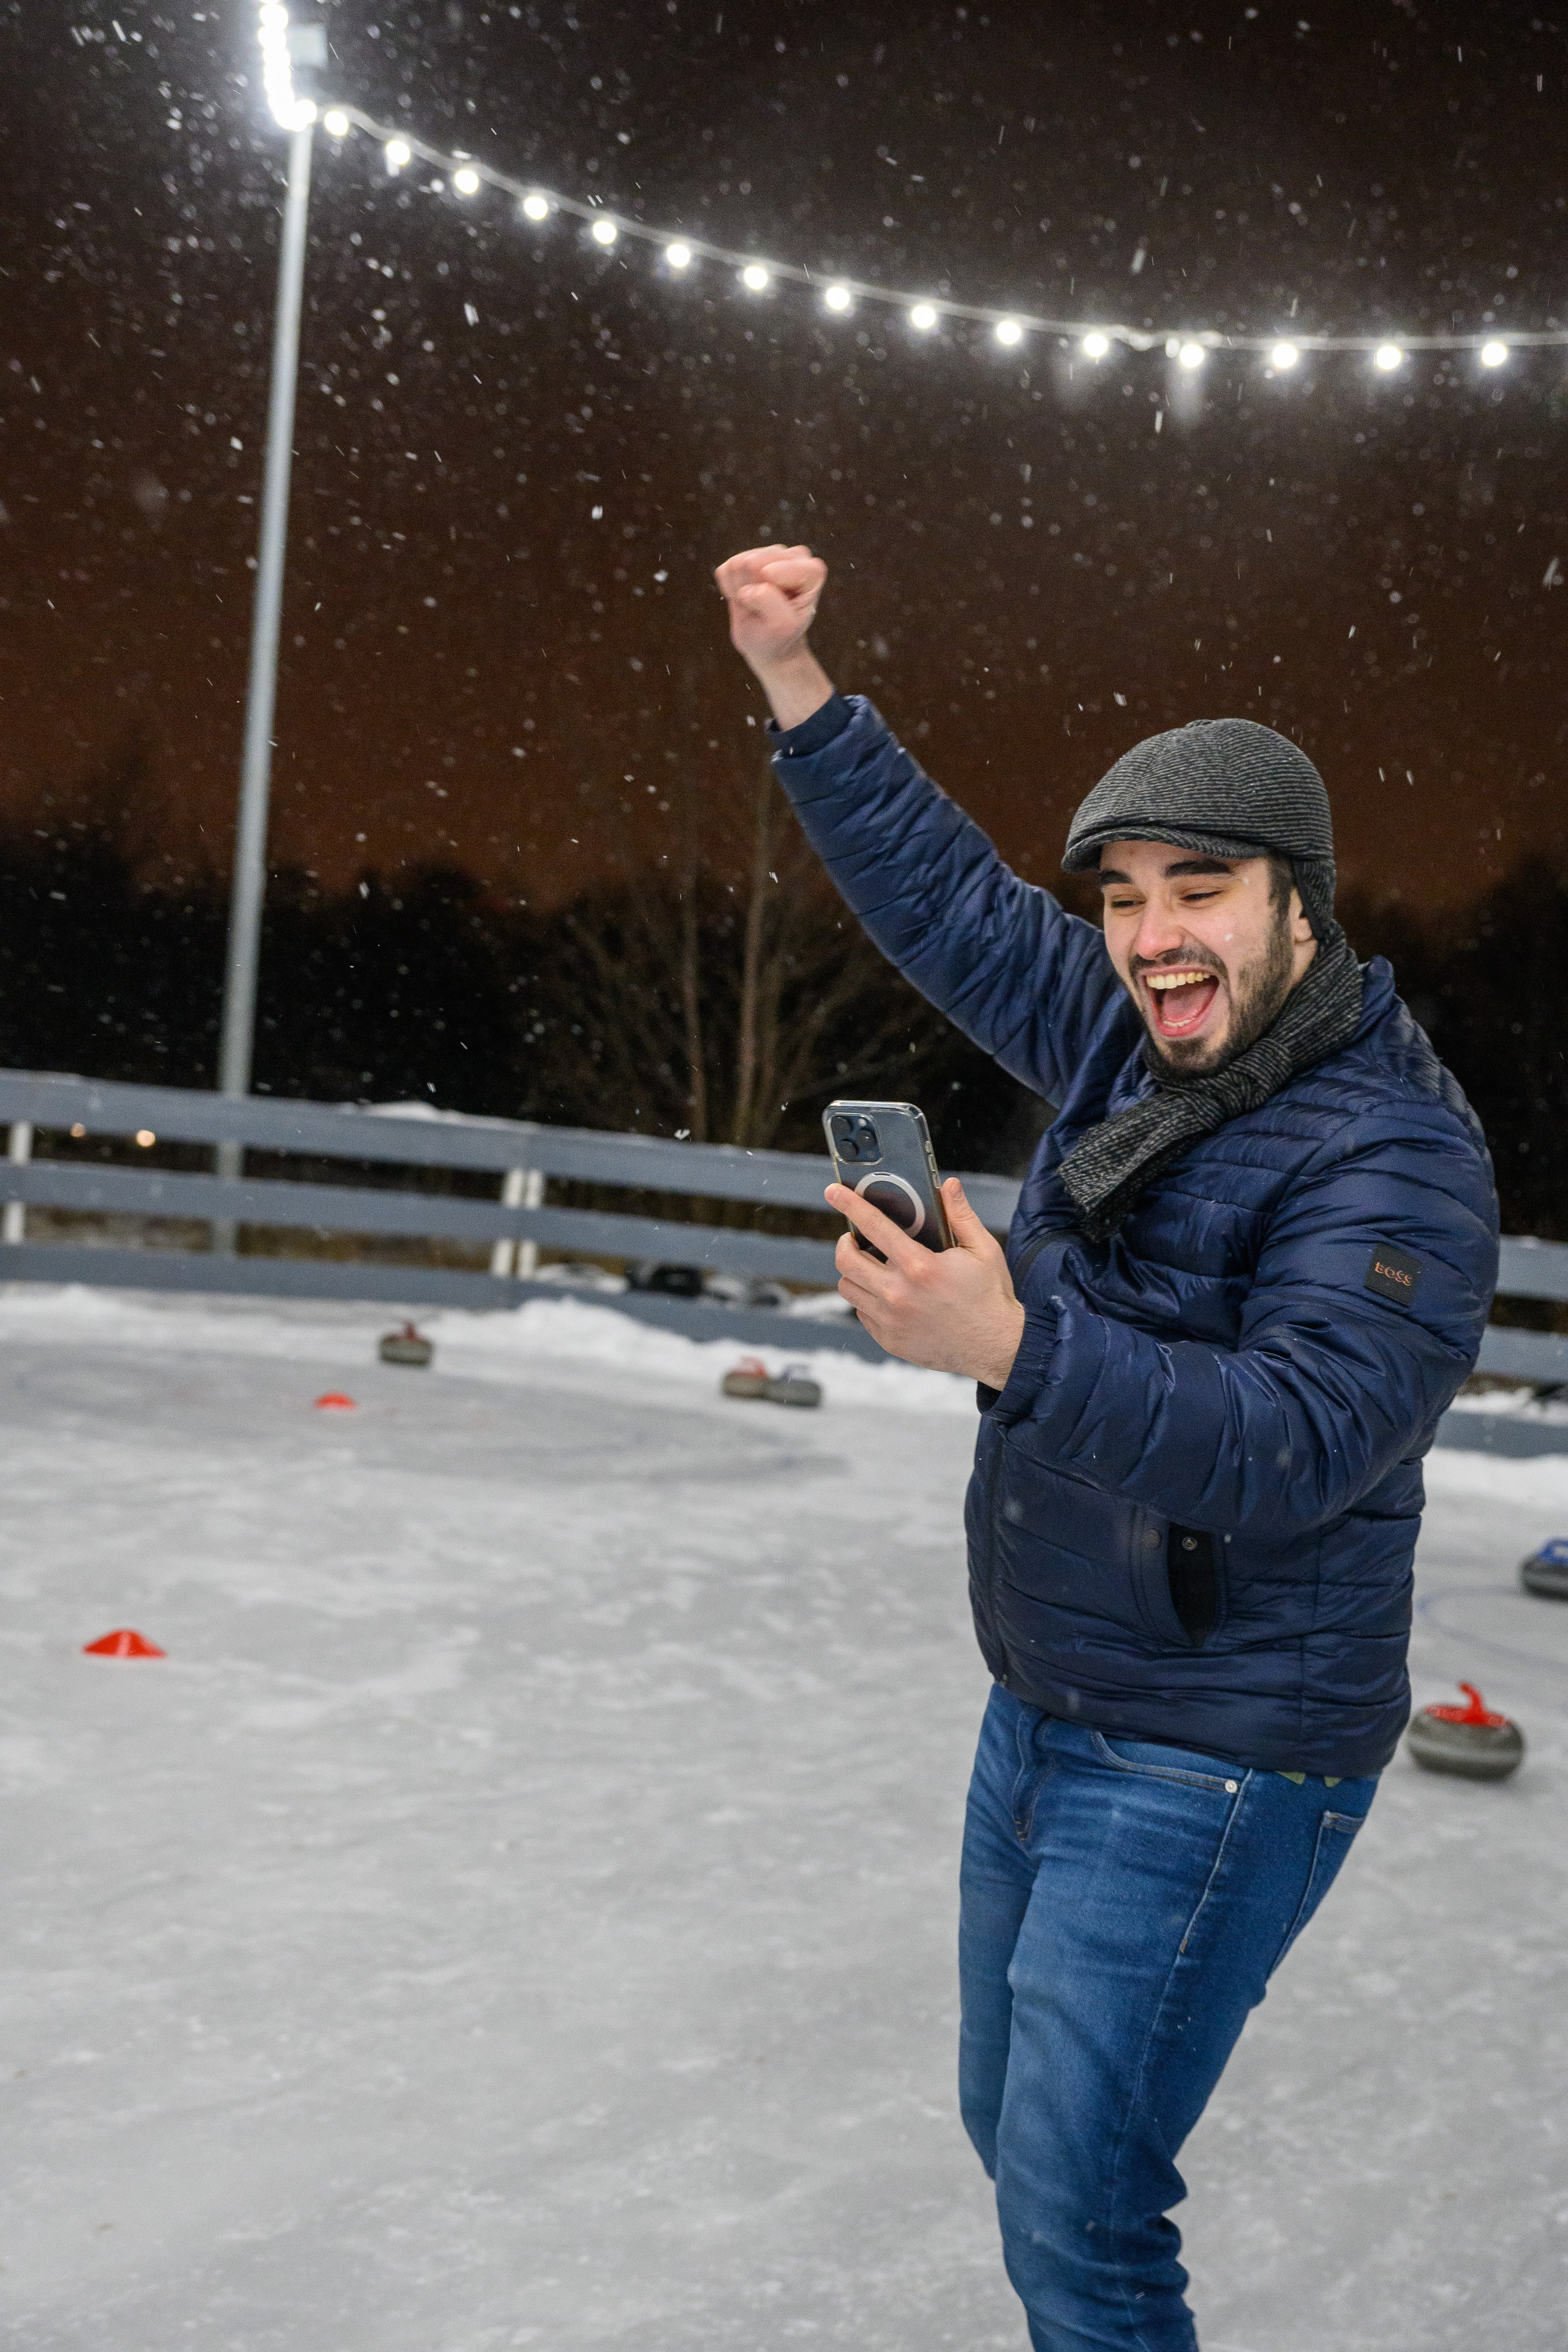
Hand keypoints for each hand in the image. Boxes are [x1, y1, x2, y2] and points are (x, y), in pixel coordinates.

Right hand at [716, 544, 825, 668]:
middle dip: (752, 592)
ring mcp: (768, 553)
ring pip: (738, 565)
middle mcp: (792, 555)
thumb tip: (746, 586)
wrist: (767, 642)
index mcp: (811, 570)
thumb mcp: (782, 626)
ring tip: (755, 605)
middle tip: (763, 610)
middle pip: (753, 564)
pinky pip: (726, 570)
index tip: (777, 612)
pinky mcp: (745, 557)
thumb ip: (768, 601)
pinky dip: (730, 590)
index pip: (772, 572)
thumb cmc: (780, 635)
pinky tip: (744, 599)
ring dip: (741, 591)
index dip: (766, 595)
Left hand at [828, 1176, 1025, 1387]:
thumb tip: (949, 1186)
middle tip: (856, 1239)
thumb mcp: (983, 1249)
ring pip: (848, 1288)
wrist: (996, 1348)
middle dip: (845, 1242)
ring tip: (872, 1267)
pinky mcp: (889, 1340)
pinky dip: (867, 1299)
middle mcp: (899, 1294)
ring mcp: (891, 1320)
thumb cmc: (990, 1297)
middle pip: (846, 1260)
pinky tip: (887, 1294)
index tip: (833, 1193)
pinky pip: (861, 1313)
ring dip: (854, 1272)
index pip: (874, 1227)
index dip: (850, 1205)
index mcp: (920, 1267)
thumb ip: (961, 1215)